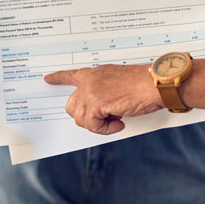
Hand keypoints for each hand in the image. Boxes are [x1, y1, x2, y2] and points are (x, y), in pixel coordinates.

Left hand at [43, 64, 162, 134]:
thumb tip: (100, 110)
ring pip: (80, 118)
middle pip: (72, 106)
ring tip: (116, 119)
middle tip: (107, 117)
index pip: (72, 75)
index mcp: (96, 74)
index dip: (59, 78)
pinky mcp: (96, 104)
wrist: (156, 84)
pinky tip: (119, 123)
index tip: (48, 79)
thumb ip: (104, 92)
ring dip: (98, 124)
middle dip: (86, 116)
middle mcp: (90, 81)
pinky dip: (105, 129)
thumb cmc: (146, 85)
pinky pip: (93, 125)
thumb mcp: (119, 84)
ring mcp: (91, 92)